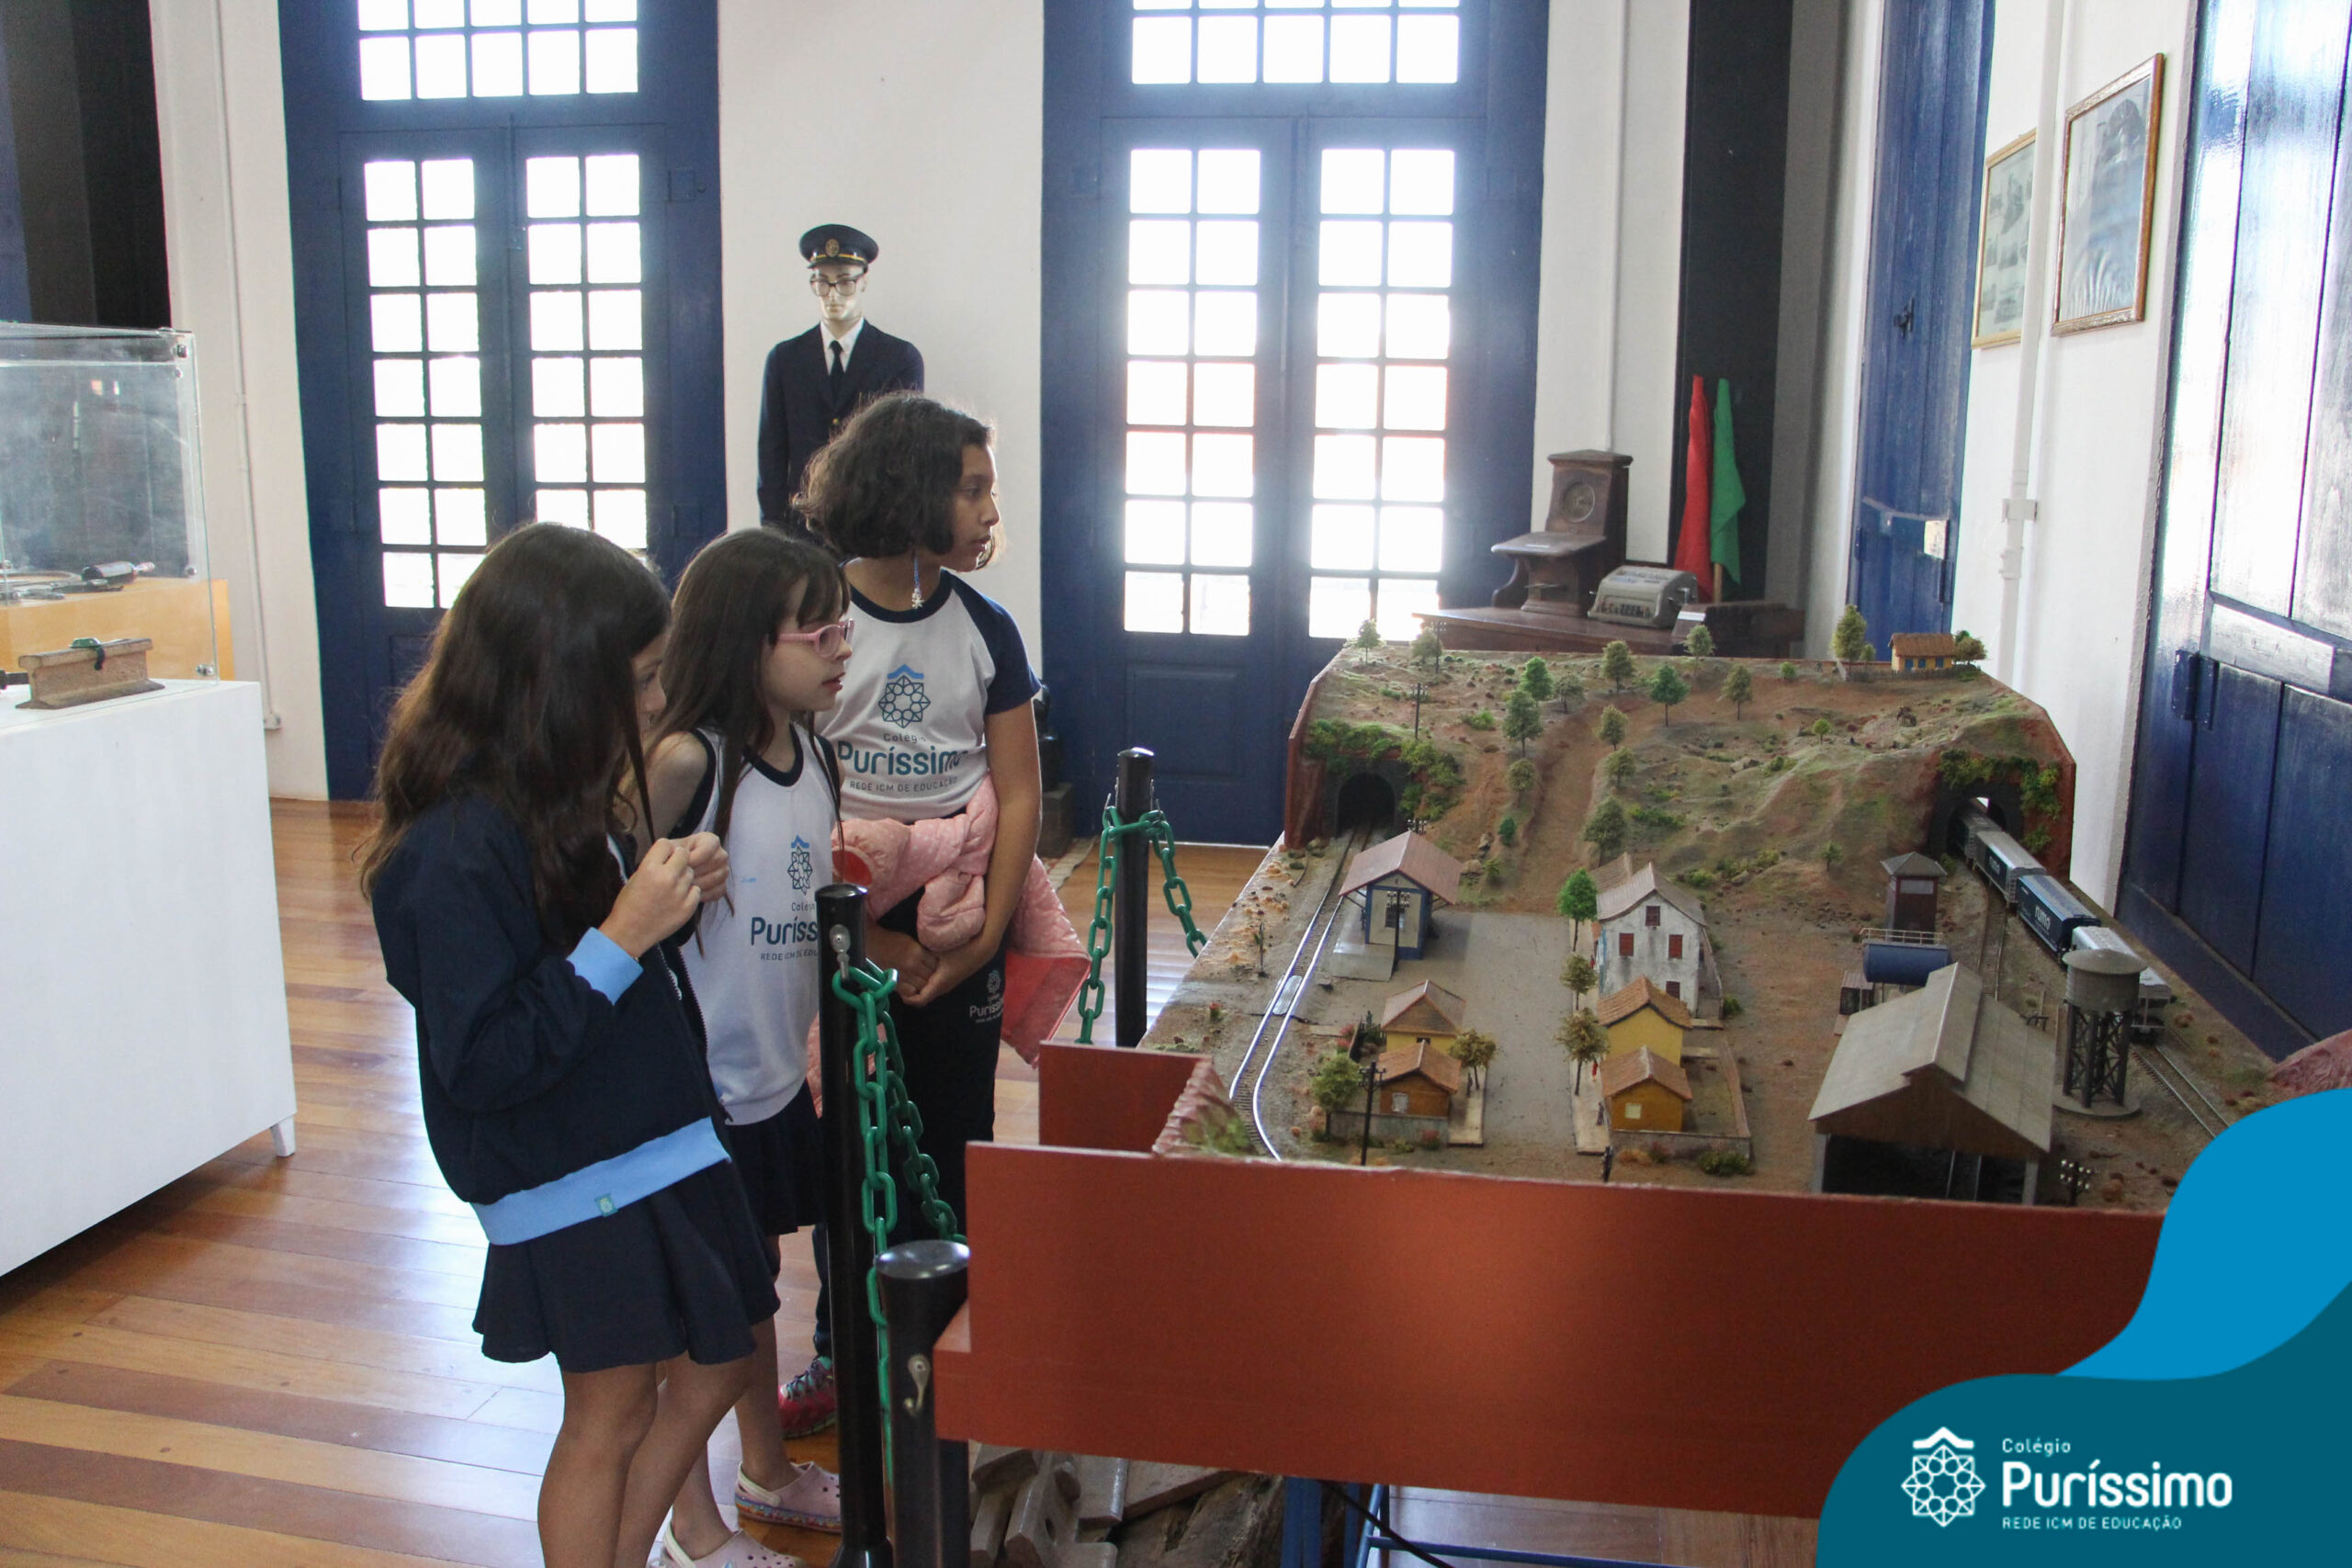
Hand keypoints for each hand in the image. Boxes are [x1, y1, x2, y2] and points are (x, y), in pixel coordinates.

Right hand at [599, 838, 701, 957]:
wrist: (630, 933)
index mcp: (649, 868)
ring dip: (684, 877)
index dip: (664, 851)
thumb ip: (653, 863)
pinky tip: (676, 900)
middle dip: (678, 860)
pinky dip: (689, 893)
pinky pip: (696, 890)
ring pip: (691, 873)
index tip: (662, 858)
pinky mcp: (688, 907)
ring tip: (670, 889)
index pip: (666, 844)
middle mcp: (666, 878)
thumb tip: (670, 853)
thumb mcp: (636, 877)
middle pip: (683, 855)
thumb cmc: (629, 904)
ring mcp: (679, 893)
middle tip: (671, 871)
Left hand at [678, 831, 728, 902]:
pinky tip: (690, 894)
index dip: (695, 857)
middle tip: (681, 878)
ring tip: (683, 886)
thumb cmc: (672, 857)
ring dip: (698, 883)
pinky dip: (704, 894)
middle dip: (696, 871)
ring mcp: (723, 871)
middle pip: (714, 863)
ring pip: (716, 878)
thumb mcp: (671, 848)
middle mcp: (720, 854)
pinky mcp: (722, 886)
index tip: (682, 865)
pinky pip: (717, 891)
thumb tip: (677, 854)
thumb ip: (674, 849)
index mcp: (710, 841)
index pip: (708, 848)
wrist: (673, 871)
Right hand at [866, 925, 939, 999]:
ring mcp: (903, 975)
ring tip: (920, 982)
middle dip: (932, 977)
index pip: (935, 964)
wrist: (872, 943)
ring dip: (923, 985)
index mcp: (917, 952)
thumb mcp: (910, 942)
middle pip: (930, 977)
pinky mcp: (895, 983)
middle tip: (928, 976)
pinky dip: (912, 991)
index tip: (934, 967)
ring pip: (922, 986)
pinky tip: (911, 986)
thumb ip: (922, 953)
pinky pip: (910, 992)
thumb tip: (933, 961)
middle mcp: (912, 964)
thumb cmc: (891, 941)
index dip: (936, 967)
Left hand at [903, 933, 995, 1007]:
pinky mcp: (949, 979)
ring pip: (928, 991)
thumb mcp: (938, 950)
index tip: (896, 988)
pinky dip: (924, 983)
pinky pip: (933, 985)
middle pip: (922, 997)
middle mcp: (942, 988)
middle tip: (897, 981)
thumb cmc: (961, 949)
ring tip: (905, 977)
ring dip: (917, 987)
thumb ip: (923, 953)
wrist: (982, 949)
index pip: (919, 1000)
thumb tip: (908, 954)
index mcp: (938, 983)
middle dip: (909, 992)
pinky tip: (919, 972)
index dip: (907, 998)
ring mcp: (947, 984)